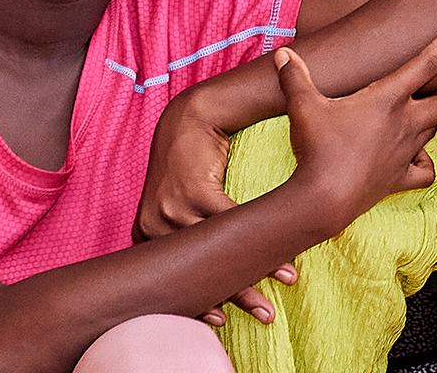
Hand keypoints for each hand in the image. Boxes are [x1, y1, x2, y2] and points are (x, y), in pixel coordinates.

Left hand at [134, 90, 299, 326]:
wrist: (191, 115)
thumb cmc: (189, 161)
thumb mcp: (179, 198)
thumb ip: (187, 229)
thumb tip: (209, 264)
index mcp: (150, 234)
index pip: (180, 278)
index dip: (205, 302)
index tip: (227, 320)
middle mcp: (155, 226)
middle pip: (200, 272)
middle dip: (236, 295)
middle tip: (265, 315)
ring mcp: (172, 209)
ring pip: (219, 251)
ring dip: (256, 268)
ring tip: (287, 278)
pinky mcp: (193, 190)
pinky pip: (231, 222)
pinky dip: (259, 237)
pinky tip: (281, 246)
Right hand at [284, 18, 436, 230]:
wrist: (322, 200)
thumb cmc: (317, 149)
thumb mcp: (304, 106)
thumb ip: (295, 76)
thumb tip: (282, 53)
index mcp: (388, 98)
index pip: (428, 61)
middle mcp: (405, 123)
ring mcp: (405, 153)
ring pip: (434, 130)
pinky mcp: (400, 179)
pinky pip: (423, 171)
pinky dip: (425, 163)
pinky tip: (420, 159)